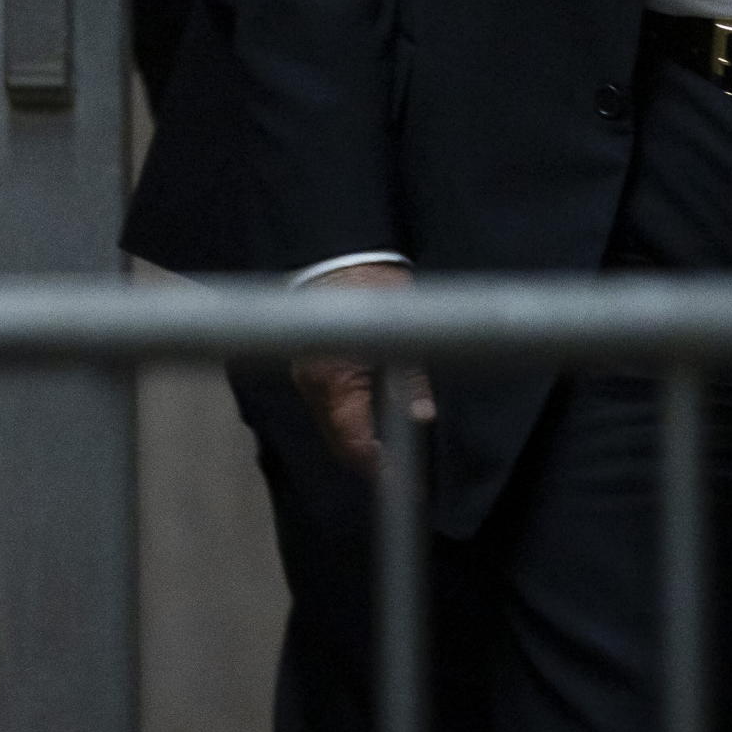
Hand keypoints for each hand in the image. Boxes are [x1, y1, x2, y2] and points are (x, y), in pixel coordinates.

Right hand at [290, 262, 428, 476]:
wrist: (338, 255)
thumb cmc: (370, 286)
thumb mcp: (400, 332)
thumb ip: (410, 379)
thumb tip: (422, 415)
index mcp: (332, 378)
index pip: (352, 440)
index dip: (377, 463)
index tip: (401, 476)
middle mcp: (312, 383)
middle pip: (339, 439)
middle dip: (368, 455)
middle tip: (400, 469)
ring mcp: (308, 376)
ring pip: (333, 424)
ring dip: (359, 437)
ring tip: (390, 447)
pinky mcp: (311, 367)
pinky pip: (330, 404)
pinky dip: (351, 416)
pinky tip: (372, 417)